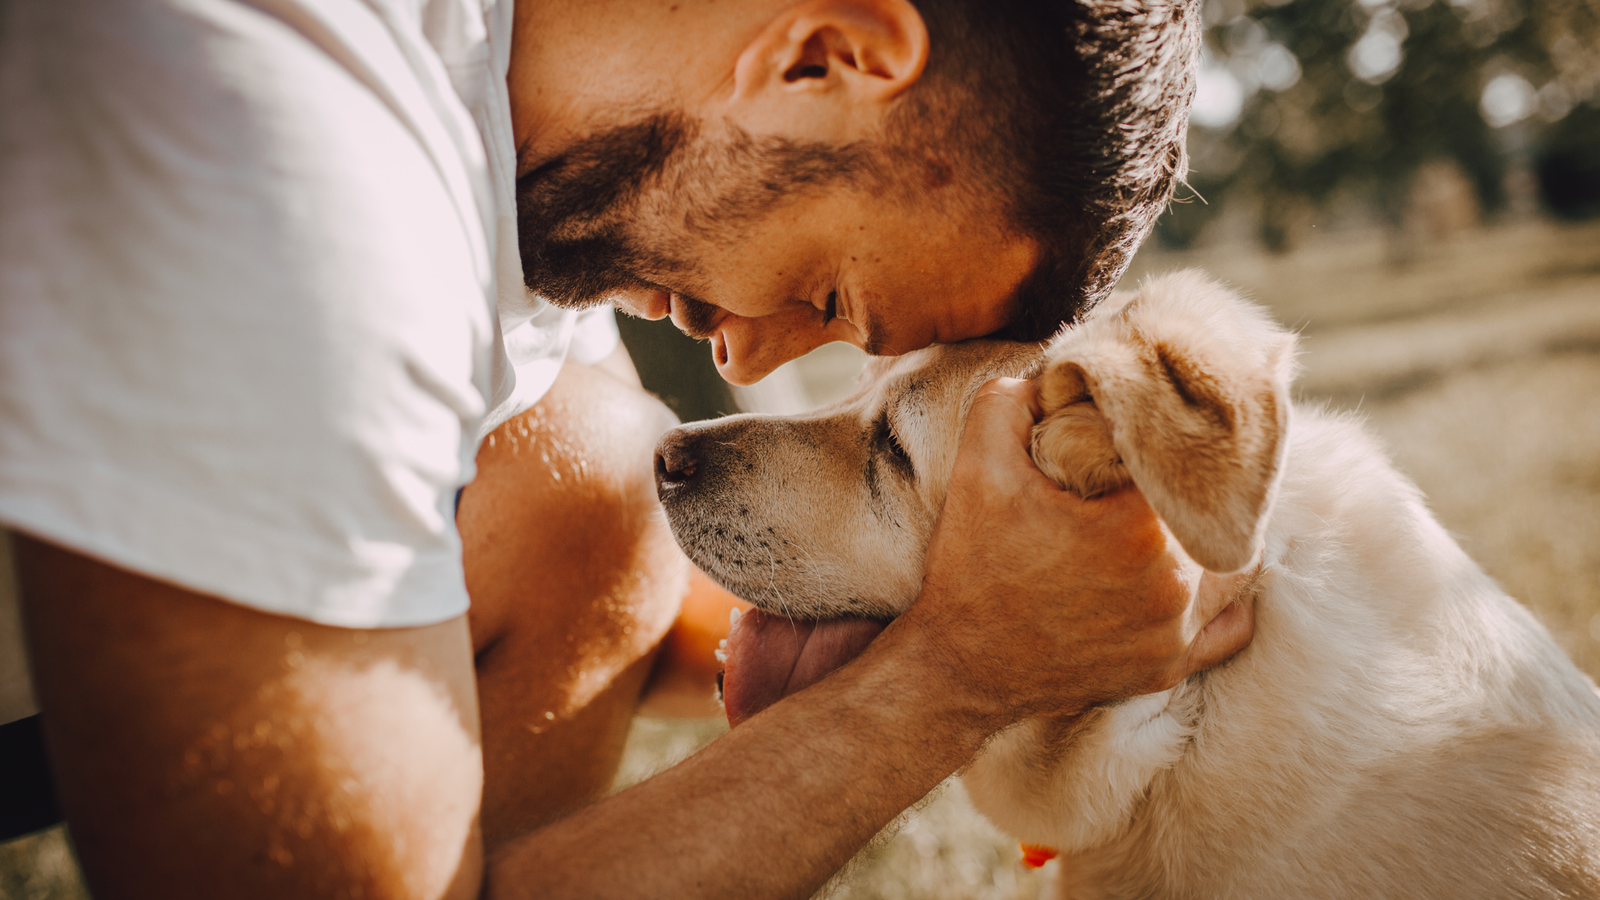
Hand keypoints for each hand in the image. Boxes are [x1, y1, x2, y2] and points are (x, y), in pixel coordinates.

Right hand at [905, 377, 1256, 724]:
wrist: (957, 667)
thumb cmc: (971, 568)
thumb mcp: (978, 467)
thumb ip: (1012, 401)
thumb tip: (1054, 377)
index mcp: (1138, 529)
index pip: (1187, 460)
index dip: (1169, 437)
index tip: (1147, 429)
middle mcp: (1174, 585)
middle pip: (1217, 510)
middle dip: (1192, 486)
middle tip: (1161, 469)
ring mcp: (1176, 633)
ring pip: (1236, 565)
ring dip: (1213, 535)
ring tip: (1179, 514)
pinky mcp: (1169, 667)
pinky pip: (1231, 625)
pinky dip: (1222, 596)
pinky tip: (1193, 570)